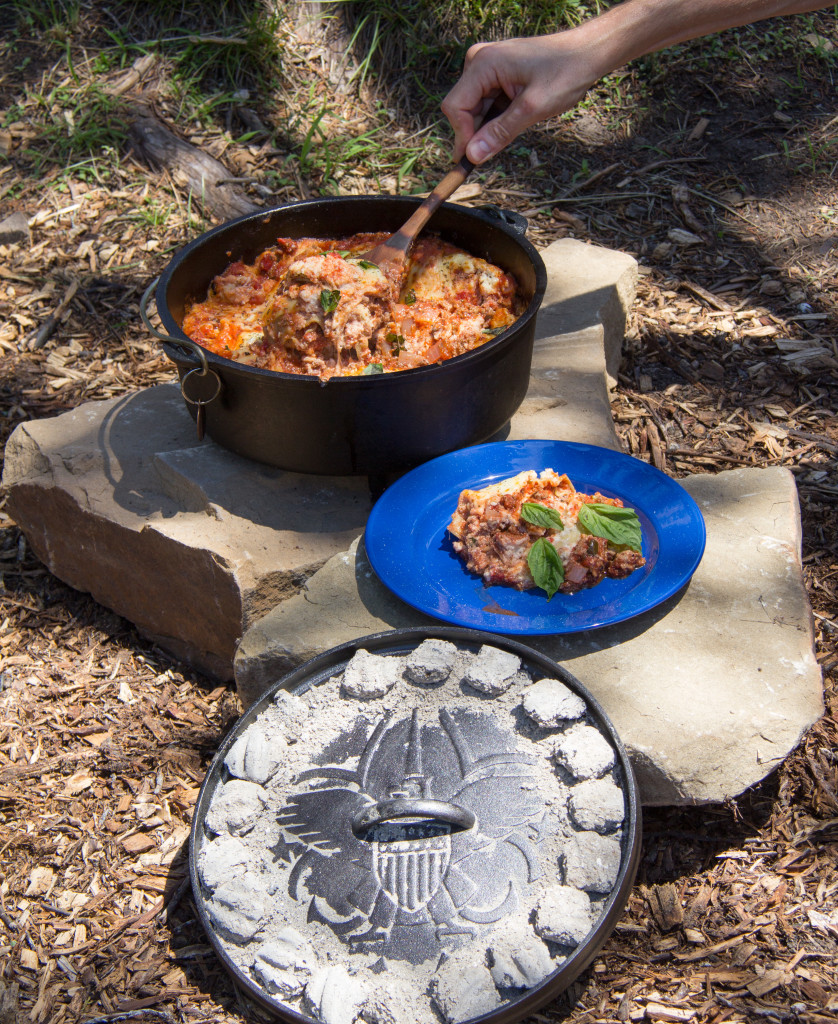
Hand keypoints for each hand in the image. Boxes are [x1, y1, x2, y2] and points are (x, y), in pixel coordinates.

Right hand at [441, 31, 605, 163]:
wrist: (586, 54)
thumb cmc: (565, 73)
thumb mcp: (532, 108)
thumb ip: (500, 132)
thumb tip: (473, 156)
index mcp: (484, 64)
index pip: (455, 107)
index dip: (463, 136)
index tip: (476, 159)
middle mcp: (479, 61)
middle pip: (462, 109)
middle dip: (478, 131)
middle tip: (501, 147)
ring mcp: (487, 67)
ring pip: (474, 109)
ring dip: (490, 125)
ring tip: (519, 122)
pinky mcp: (496, 74)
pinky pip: (486, 103)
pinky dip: (498, 117)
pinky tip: (518, 116)